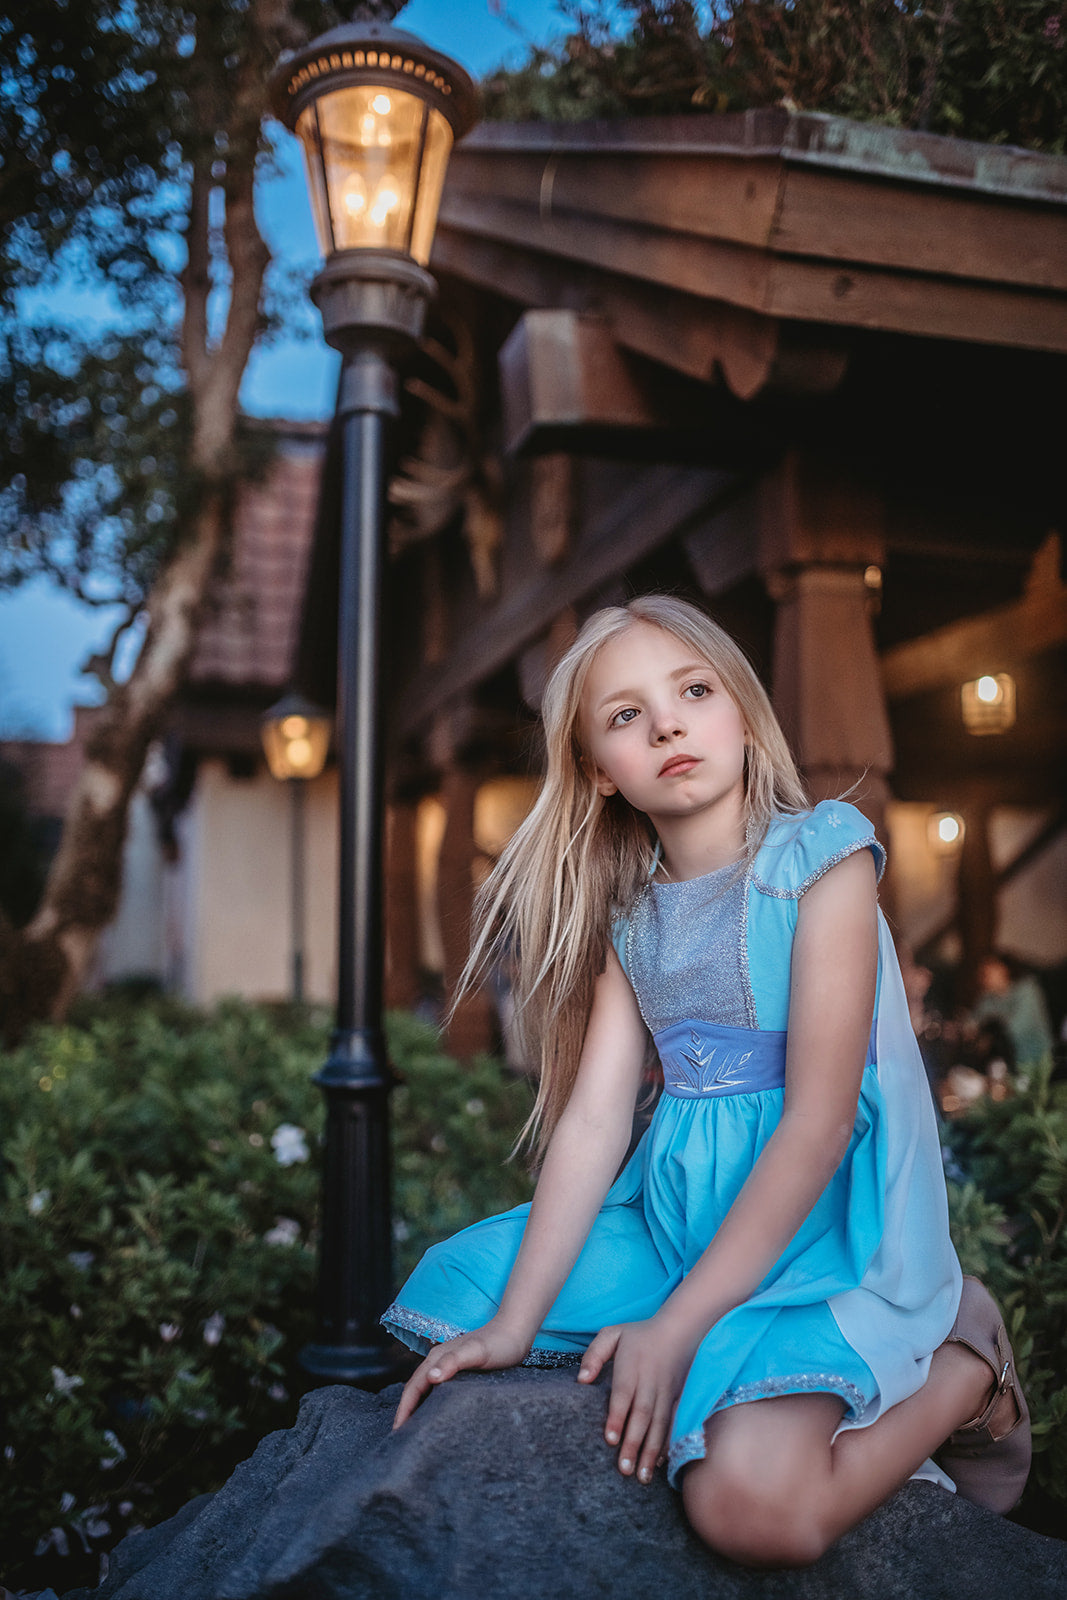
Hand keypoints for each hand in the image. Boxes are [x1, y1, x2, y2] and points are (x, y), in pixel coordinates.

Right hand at [392, 1319, 531, 1428]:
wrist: (515, 1331)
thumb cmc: (498, 1343)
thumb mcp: (477, 1352)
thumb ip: (454, 1361)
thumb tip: (430, 1377)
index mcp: (437, 1357)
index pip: (413, 1386)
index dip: (404, 1409)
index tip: (398, 1432)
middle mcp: (438, 1361)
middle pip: (415, 1389)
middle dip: (405, 1412)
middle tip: (401, 1439)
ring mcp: (448, 1365)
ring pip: (425, 1390)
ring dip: (416, 1408)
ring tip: (413, 1432)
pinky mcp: (458, 1371)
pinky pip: (438, 1390)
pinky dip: (430, 1404)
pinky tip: (436, 1416)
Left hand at [577, 1314, 697, 1482]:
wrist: (680, 1328)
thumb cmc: (639, 1333)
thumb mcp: (612, 1333)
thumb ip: (595, 1354)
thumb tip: (581, 1380)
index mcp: (631, 1367)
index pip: (623, 1395)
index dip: (617, 1417)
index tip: (610, 1440)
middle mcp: (650, 1382)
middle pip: (642, 1415)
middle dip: (634, 1444)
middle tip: (624, 1470)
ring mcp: (666, 1392)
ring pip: (658, 1425)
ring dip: (651, 1452)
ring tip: (642, 1477)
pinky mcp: (676, 1398)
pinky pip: (672, 1423)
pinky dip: (666, 1444)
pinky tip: (660, 1462)